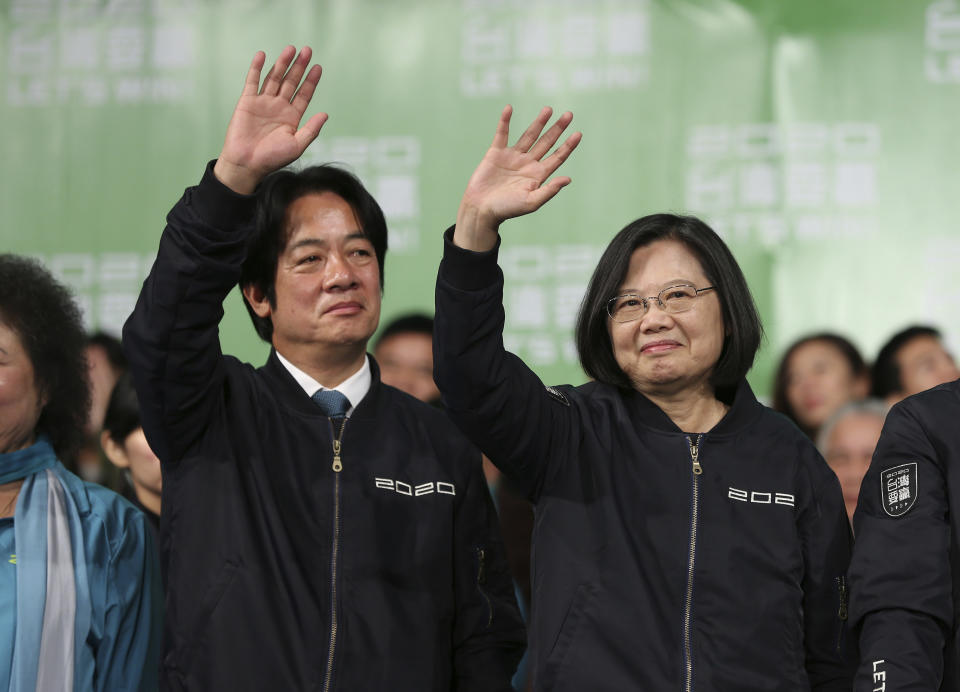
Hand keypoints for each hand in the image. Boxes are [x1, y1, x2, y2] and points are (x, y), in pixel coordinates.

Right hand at [213, 46, 327, 193]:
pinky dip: (257, 68)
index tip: (318, 67)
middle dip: (299, 67)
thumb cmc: (273, 158)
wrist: (247, 163)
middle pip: (291, 82)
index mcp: (292, 117)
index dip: (311, 81)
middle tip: (307, 51)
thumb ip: (311, 129)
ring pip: (274, 78)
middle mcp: (279, 107)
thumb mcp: (297, 145)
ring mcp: (263, 103)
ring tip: (290, 49)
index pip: (304, 95)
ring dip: (282, 64)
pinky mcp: (247, 102)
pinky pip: (253, 81)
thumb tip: (325, 114)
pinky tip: (262, 55)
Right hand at [454, 105, 580, 251]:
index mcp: (538, 175)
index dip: (568, 146)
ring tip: (548, 109)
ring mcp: (512, 157)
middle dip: (557, 129)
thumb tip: (568, 179)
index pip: (557, 157)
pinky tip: (509, 109)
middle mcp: (528, 164)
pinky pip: (502, 134)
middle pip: (546, 142)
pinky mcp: (496, 153)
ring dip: (539, 122)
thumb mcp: (531, 202)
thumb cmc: (506, 209)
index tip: (578, 133)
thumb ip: (549, 191)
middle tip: (569, 115)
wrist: (481, 209)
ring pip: (529, 135)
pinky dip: (505, 121)